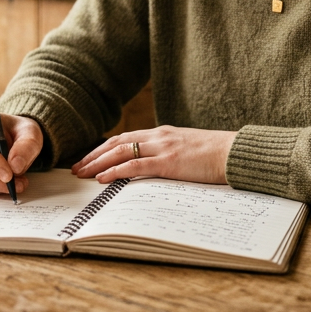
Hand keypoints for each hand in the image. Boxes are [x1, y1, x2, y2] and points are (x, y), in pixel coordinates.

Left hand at [71, 125, 235, 184]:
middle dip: (94, 155)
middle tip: (76, 167)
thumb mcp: (188, 150)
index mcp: (162, 133)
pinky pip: (135, 166)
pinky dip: (115, 171)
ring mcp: (163, 148)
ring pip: (120, 153)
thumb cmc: (215, 155)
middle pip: (116, 143)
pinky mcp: (169, 162)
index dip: (104, 148)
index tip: (89, 158)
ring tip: (82, 174)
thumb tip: (155, 168)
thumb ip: (169, 154)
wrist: (234, 153)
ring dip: (98, 164)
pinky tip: (102, 178)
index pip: (125, 139)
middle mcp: (158, 137)